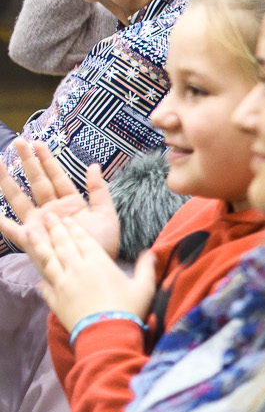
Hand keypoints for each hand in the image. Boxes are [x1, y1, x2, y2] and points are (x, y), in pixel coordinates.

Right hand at [0, 141, 118, 258]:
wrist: (96, 269)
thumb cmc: (104, 244)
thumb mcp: (106, 214)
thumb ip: (99, 190)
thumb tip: (93, 165)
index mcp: (71, 203)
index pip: (56, 176)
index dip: (47, 160)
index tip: (37, 143)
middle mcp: (52, 210)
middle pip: (36, 181)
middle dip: (27, 162)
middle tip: (18, 142)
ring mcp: (39, 223)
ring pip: (20, 197)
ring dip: (9, 181)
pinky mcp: (31, 238)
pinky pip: (11, 229)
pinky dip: (0, 221)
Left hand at [31, 216, 155, 332]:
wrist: (106, 334)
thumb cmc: (128, 309)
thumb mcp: (144, 287)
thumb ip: (146, 267)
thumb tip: (151, 252)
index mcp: (99, 263)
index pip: (83, 240)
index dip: (74, 228)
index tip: (66, 218)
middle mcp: (77, 269)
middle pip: (63, 245)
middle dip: (55, 229)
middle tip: (48, 217)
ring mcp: (63, 284)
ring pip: (48, 260)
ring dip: (39, 246)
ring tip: (30, 233)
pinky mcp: (55, 301)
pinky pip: (45, 287)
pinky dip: (42, 281)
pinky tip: (39, 278)